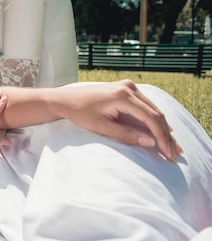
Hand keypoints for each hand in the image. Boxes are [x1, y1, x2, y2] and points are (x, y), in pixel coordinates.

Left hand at [57, 80, 182, 161]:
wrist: (65, 99)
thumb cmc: (79, 113)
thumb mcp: (101, 127)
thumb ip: (125, 135)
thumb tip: (150, 143)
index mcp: (122, 95)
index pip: (150, 118)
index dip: (162, 137)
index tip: (168, 154)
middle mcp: (129, 87)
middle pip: (156, 113)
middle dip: (166, 135)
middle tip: (175, 154)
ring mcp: (128, 86)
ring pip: (153, 110)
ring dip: (163, 128)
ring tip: (172, 147)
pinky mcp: (126, 89)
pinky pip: (145, 106)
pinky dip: (153, 120)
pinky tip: (162, 133)